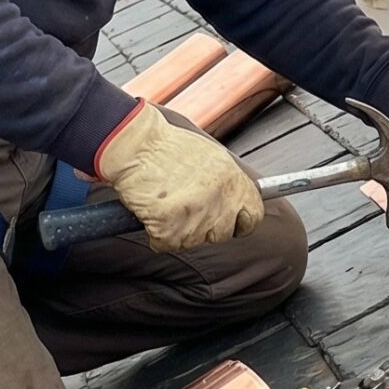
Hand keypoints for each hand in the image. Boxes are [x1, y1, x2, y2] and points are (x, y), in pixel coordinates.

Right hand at [95, 102, 262, 252]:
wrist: (135, 144)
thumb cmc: (167, 147)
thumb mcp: (211, 158)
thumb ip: (228, 183)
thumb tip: (237, 203)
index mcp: (233, 180)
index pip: (253, 216)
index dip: (239, 222)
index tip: (229, 222)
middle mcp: (219, 199)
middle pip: (222, 234)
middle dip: (205, 228)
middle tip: (185, 210)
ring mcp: (196, 215)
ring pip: (192, 242)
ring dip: (177, 230)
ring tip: (165, 203)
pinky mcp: (169, 227)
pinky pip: (165, 244)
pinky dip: (155, 234)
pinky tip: (151, 211)